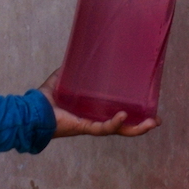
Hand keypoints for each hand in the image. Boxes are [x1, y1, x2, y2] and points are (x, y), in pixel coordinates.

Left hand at [40, 70, 158, 138]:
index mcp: (91, 113)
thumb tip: (74, 57)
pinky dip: (113, 123)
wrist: (31, 112)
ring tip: (151, 123)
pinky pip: (102, 128)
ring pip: (118, 130)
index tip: (148, 112)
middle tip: (156, 121)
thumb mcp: (61, 81)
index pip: (116, 116)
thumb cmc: (44, 101)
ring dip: (136, 128)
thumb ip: (68, 71)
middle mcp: (93, 121)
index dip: (132, 115)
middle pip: (123, 127)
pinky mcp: (84, 127)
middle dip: (140, 126)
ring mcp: (90, 126)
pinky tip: (123, 116)